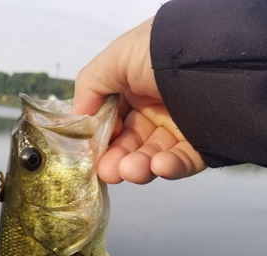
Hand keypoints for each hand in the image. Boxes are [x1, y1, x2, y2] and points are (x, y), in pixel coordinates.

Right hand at [74, 18, 205, 183]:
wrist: (208, 56)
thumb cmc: (159, 52)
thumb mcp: (115, 59)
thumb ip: (89, 86)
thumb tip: (78, 116)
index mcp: (134, 90)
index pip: (112, 123)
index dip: (101, 139)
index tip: (92, 152)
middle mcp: (154, 110)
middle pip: (130, 144)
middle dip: (117, 160)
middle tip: (108, 171)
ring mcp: (177, 128)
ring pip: (152, 157)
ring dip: (138, 167)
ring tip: (130, 170)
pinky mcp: (200, 144)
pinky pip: (183, 162)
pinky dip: (169, 168)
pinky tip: (159, 166)